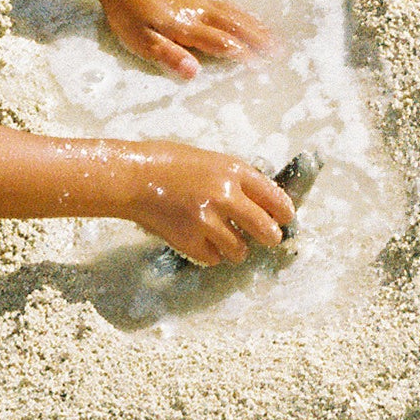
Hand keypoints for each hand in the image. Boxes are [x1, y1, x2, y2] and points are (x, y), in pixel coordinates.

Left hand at [101, 0, 275, 80]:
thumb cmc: (129, 14)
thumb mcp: (142, 41)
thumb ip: (169, 55)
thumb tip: (194, 72)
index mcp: (189, 27)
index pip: (222, 43)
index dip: (242, 55)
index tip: (261, 66)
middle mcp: (201, 13)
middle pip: (236, 27)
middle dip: (259, 39)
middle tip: (281, 51)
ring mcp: (201, 1)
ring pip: (235, 14)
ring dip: (256, 26)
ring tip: (274, 36)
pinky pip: (227, 4)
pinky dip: (243, 12)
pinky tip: (248, 16)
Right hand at [124, 142, 295, 266]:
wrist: (134, 178)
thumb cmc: (169, 163)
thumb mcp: (210, 161)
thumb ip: (235, 180)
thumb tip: (261, 202)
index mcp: (233, 171)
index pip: (273, 197)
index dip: (283, 212)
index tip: (285, 218)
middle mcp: (225, 196)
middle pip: (265, 229)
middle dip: (270, 237)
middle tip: (269, 238)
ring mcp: (207, 220)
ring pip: (240, 250)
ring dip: (237, 248)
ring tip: (227, 240)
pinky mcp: (190, 241)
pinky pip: (214, 258)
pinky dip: (212, 254)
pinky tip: (202, 241)